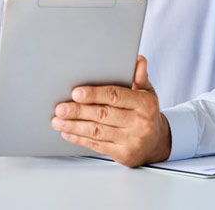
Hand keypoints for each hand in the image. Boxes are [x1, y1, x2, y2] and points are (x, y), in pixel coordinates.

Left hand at [51, 56, 170, 166]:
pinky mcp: (123, 155)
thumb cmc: (146, 113)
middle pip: (103, 115)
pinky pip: (97, 145)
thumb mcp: (147, 92)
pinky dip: (79, 139)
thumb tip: (138, 60)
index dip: (94, 94)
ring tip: (57, 121)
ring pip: (97, 132)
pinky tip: (67, 132)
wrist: (156, 142)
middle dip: (78, 111)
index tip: (76, 93)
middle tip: (60, 108)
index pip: (116, 96)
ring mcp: (131, 141)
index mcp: (145, 104)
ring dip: (74, 126)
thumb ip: (139, 77)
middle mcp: (139, 123)